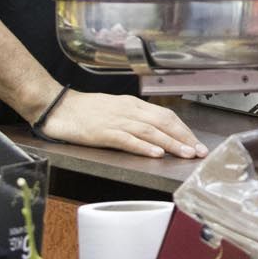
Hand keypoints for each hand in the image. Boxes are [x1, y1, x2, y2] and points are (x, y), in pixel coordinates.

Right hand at [39, 89, 207, 158]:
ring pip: (150, 131)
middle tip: (200, 152)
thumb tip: (156, 131)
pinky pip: (127, 139)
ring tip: (186, 154)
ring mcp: (116, 121)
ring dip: (171, 143)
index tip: (197, 142)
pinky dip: (143, 146)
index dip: (184, 129)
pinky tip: (156, 153)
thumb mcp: (115, 109)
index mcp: (133, 105)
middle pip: (163, 122)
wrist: (57, 107)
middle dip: (185, 137)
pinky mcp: (103, 132)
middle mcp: (129, 110)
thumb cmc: (84, 110)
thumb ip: (135, 118)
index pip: (166, 116)